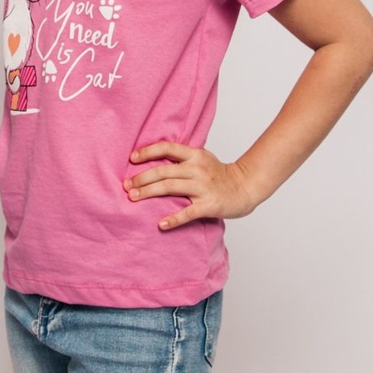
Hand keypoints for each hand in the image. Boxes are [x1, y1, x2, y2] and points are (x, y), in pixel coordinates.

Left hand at [123, 142, 257, 230]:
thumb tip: (154, 159)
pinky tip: (160, 224)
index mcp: (195, 155)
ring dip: (149, 192)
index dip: (148, 152)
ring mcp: (203, 187)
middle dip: (142, 177)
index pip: (168, 148)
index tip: (132, 158)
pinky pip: (188, 212)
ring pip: (170, 187)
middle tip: (126, 185)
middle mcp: (197, 169)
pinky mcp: (209, 205)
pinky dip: (173, 218)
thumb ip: (182, 158)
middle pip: (164, 170)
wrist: (246, 187)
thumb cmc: (220, 174)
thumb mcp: (202, 158)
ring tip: (133, 198)